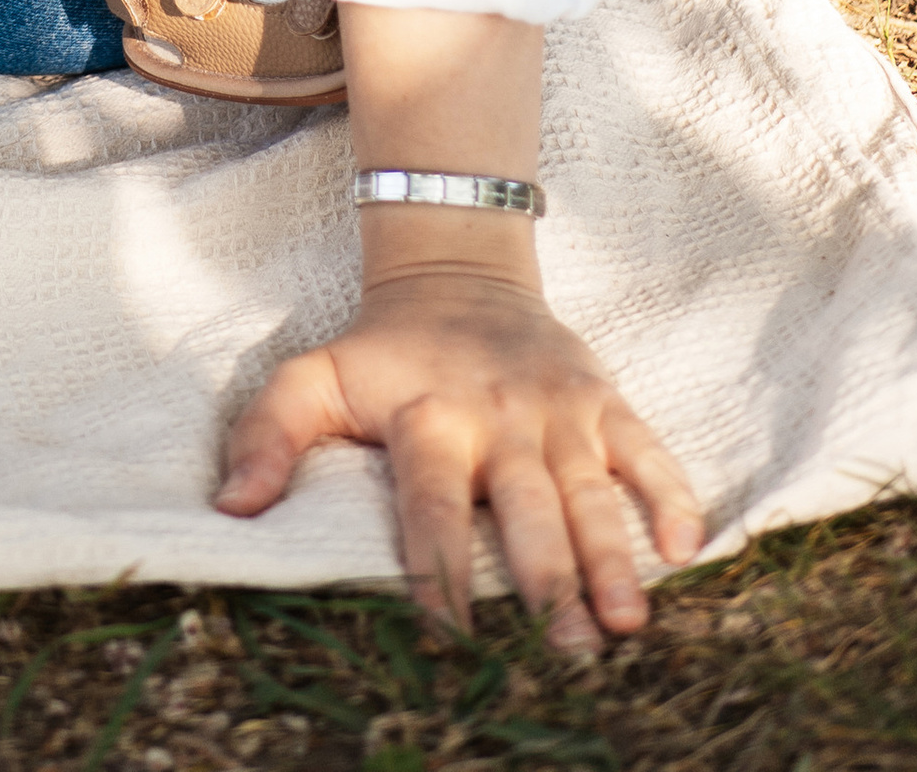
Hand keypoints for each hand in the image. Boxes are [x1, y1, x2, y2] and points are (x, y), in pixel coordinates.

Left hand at [215, 263, 702, 653]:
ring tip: (625, 624)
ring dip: (611, 558)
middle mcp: (498, 416)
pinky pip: (646, 449)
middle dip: (546, 580)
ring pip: (590, 491)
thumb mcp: (314, 377)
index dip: (435, 564)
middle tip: (566, 647)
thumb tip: (231, 509)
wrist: (457, 269)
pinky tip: (686, 550)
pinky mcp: (603, 400)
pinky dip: (671, 495)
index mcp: (427, 416)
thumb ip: (269, 434)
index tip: (448, 634)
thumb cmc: (384, 352)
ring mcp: (557, 409)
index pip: (429, 501)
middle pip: (525, 507)